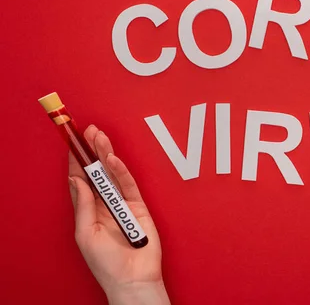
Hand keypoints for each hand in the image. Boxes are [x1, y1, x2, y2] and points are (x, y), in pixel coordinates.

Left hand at [68, 125, 169, 304]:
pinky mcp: (139, 206)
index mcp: (89, 211)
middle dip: (92, 152)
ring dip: (105, 154)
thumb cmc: (107, 263)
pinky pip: (129, 185)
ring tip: (99, 137)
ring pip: (113, 174)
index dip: (76, 162)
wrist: (132, 278)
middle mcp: (105, 204)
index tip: (72, 144)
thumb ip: (84, 205)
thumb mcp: (86, 234)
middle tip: (88, 131)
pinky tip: (112, 159)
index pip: (81, 181)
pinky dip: (121, 171)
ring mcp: (122, 204)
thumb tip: (77, 179)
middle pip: (97, 173)